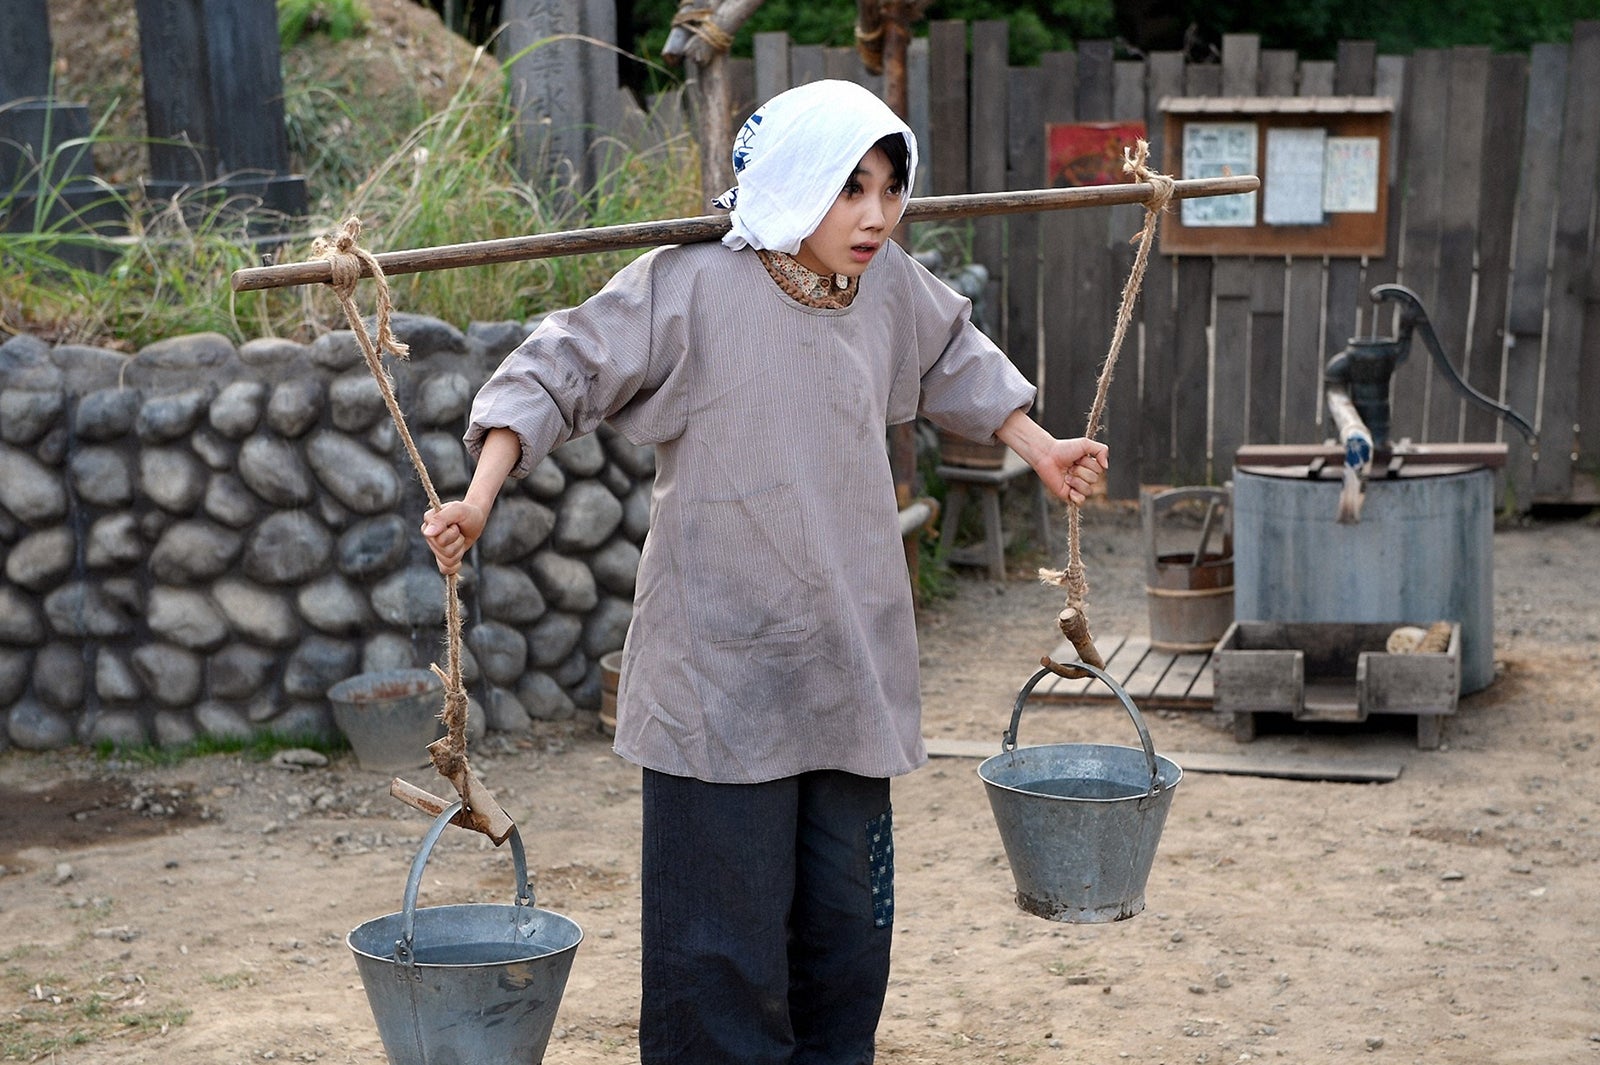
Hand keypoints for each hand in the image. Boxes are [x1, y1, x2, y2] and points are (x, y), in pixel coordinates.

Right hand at [421, 500, 487, 575]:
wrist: (475, 518)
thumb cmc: (467, 512)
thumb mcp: (457, 510)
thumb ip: (441, 518)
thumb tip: (427, 533)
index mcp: (428, 522)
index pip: (438, 538)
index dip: (453, 532)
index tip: (456, 523)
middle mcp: (429, 535)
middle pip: (444, 550)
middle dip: (458, 541)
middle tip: (459, 531)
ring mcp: (435, 547)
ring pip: (447, 559)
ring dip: (459, 549)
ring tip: (460, 538)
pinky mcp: (442, 556)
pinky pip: (445, 569)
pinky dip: (455, 565)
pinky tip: (459, 557)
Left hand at [993, 410, 1108, 505]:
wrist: (1047, 455)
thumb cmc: (1064, 448)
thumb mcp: (1086, 444)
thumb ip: (1102, 450)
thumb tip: (1106, 467)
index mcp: (1090, 467)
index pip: (1100, 470)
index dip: (1090, 463)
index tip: (1078, 457)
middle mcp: (1084, 477)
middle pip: (1094, 480)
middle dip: (1081, 471)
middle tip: (1070, 466)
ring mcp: (1076, 487)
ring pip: (1088, 490)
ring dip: (1076, 481)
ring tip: (1066, 475)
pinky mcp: (1068, 495)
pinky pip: (1081, 501)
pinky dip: (1076, 495)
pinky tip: (1069, 488)